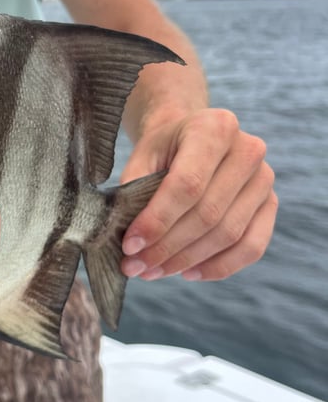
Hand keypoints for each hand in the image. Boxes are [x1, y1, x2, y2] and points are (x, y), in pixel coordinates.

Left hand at [119, 108, 276, 281]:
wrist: (193, 138)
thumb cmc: (164, 150)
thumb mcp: (142, 158)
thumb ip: (134, 191)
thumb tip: (130, 242)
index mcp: (214, 128)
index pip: (187, 185)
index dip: (157, 221)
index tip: (130, 246)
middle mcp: (248, 150)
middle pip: (208, 214)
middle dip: (167, 248)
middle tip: (136, 266)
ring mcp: (264, 179)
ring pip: (228, 234)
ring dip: (187, 261)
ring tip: (154, 272)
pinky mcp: (270, 204)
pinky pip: (251, 246)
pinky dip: (219, 267)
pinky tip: (188, 273)